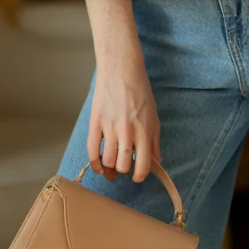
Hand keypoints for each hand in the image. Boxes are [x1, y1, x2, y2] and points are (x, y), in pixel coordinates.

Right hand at [87, 54, 162, 183]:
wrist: (121, 71)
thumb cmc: (140, 92)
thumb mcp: (154, 116)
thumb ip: (154, 141)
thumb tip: (156, 161)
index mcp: (144, 131)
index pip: (142, 165)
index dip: (140, 176)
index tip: (138, 177)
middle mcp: (127, 132)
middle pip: (122, 166)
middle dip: (123, 170)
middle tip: (124, 167)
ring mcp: (109, 128)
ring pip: (107, 161)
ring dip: (109, 168)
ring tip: (111, 167)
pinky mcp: (95, 122)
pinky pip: (92, 150)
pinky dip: (94, 163)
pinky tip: (99, 166)